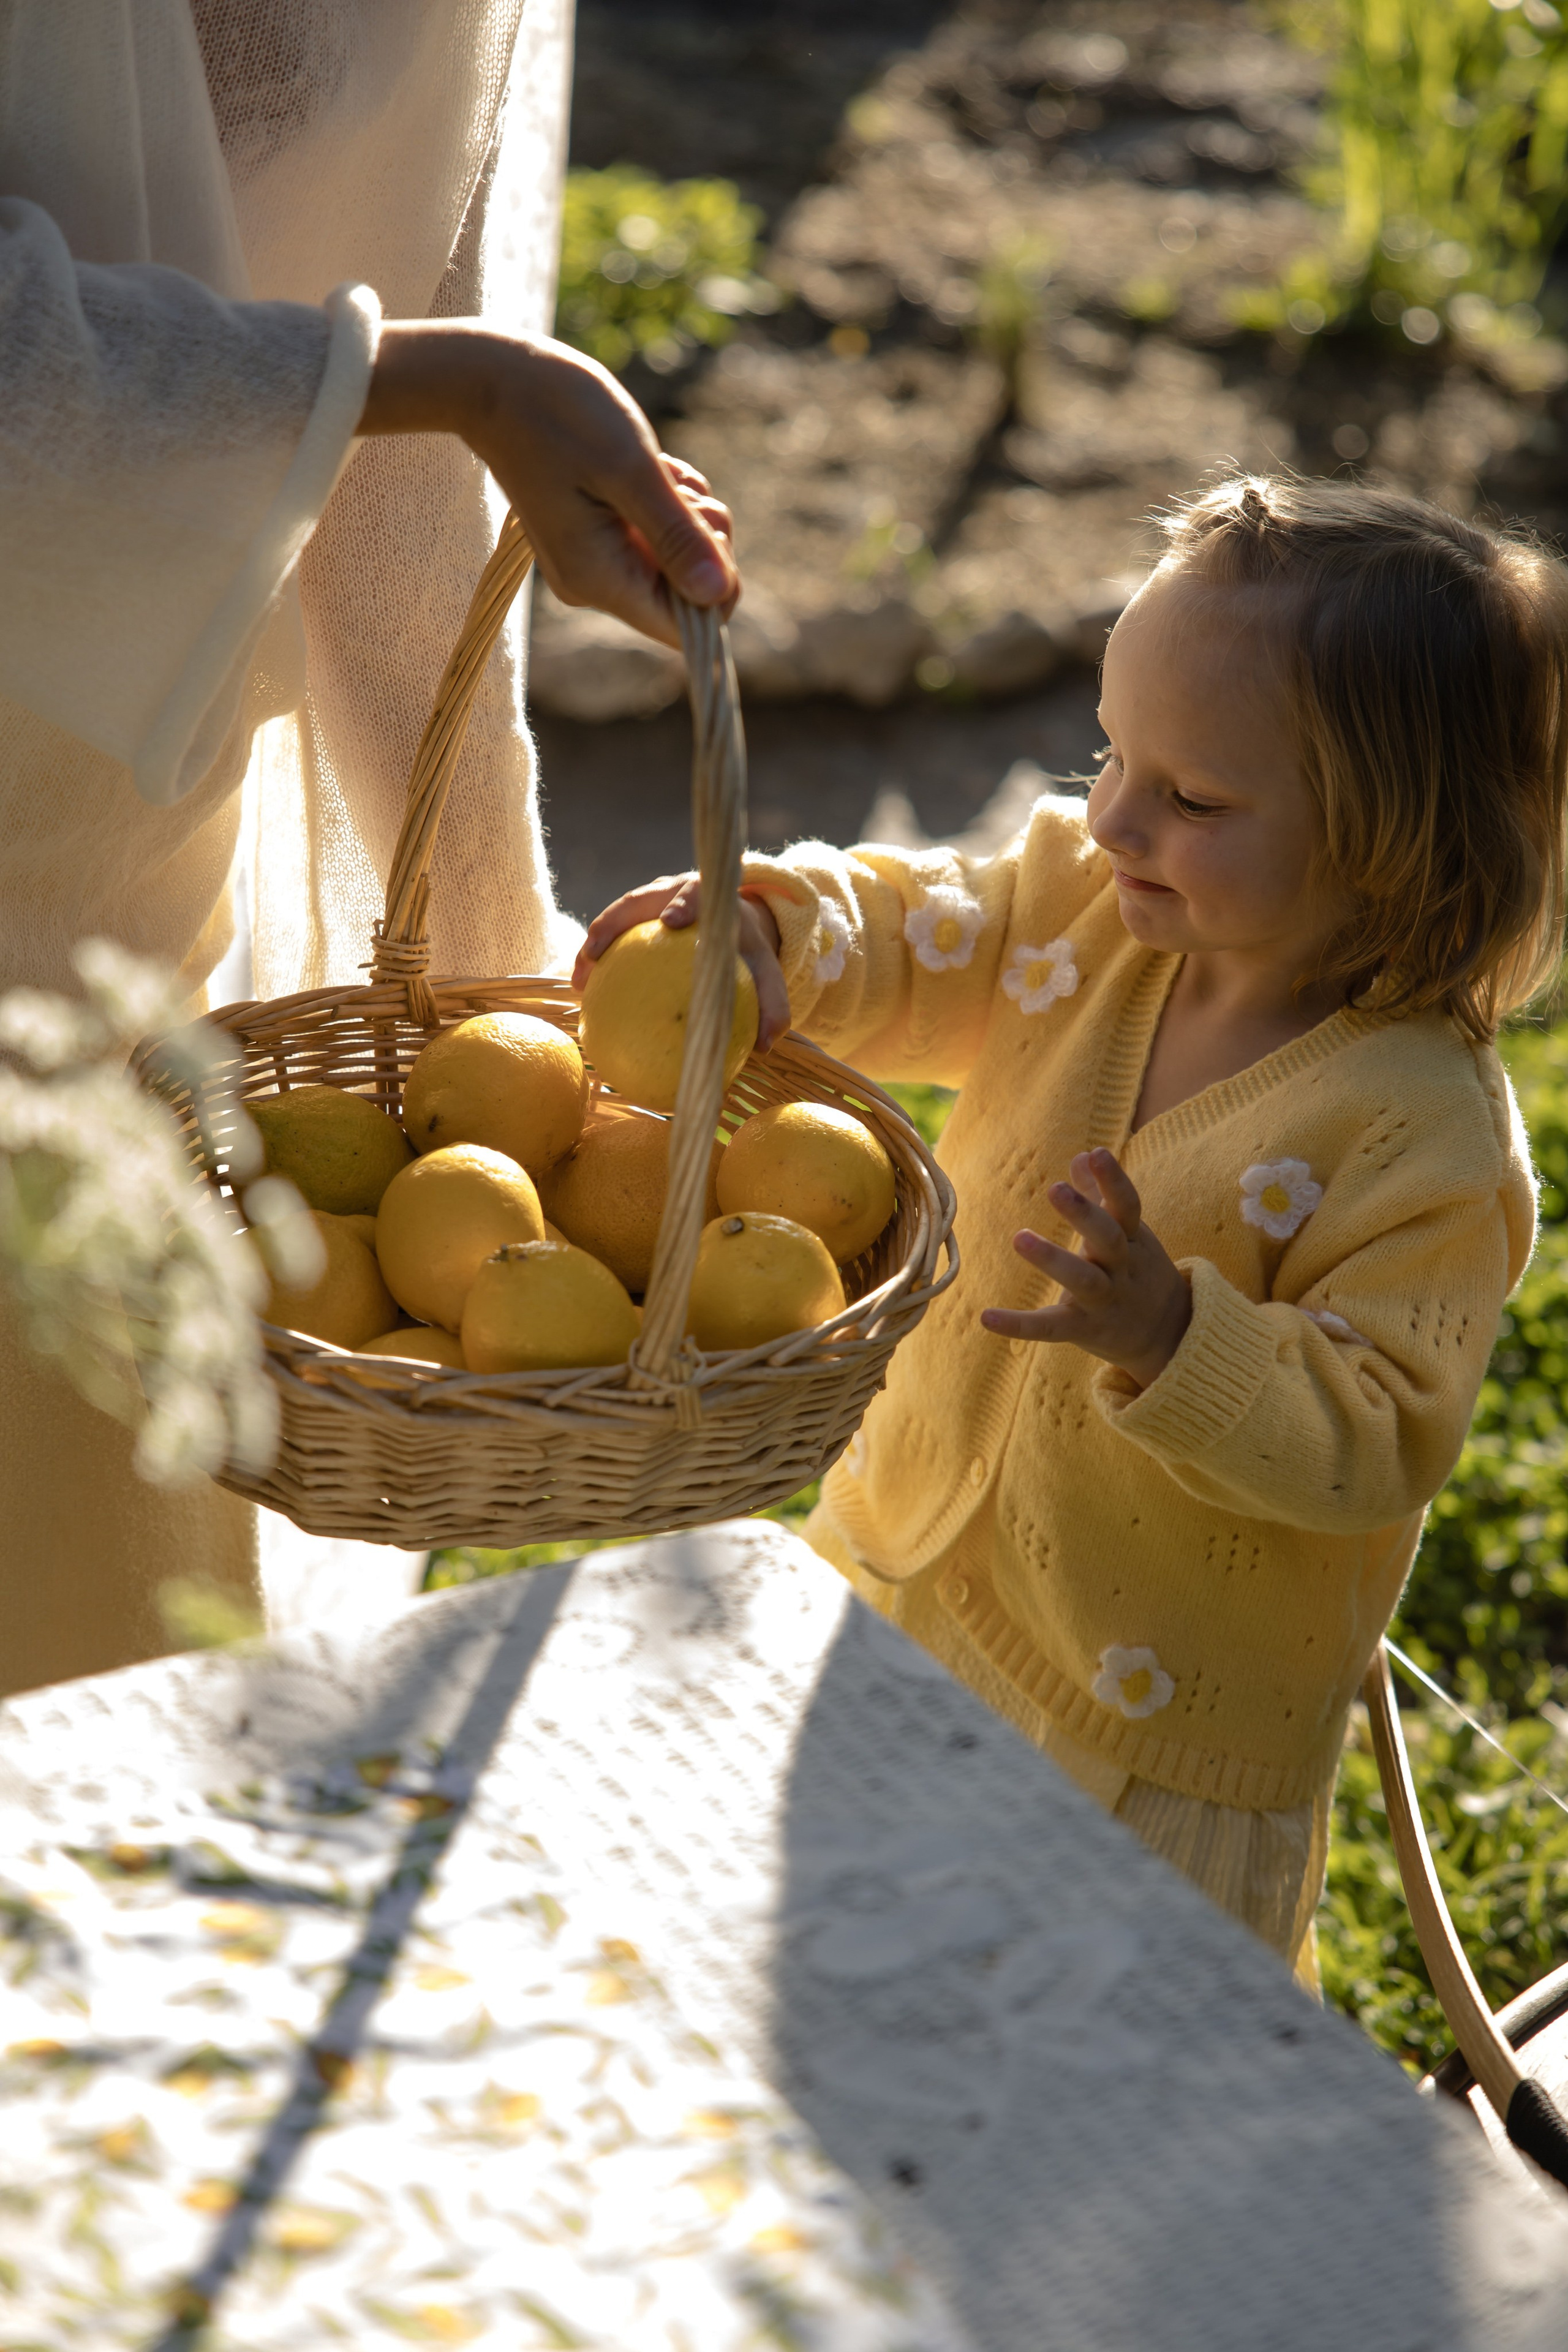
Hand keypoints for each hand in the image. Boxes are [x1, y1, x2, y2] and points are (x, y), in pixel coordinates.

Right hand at [359, 322, 737, 648]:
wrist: (494, 381)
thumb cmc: (561, 414)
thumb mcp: (630, 470)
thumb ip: (676, 536)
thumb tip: (718, 596)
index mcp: (600, 580)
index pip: (685, 629)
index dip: (715, 587)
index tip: (701, 524)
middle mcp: (593, 587)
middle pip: (685, 596)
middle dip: (701, 539)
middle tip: (674, 486)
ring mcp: (590, 565)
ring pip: (674, 562)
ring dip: (684, 513)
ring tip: (653, 469)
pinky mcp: (592, 540)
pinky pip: (652, 539)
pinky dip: (664, 503)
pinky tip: (644, 469)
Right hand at [573, 875, 790, 1050]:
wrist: (733, 922)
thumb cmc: (748, 950)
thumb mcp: (766, 971)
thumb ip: (772, 1003)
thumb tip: (766, 1044)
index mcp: (710, 898)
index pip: (696, 893)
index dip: (682, 903)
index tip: (670, 921)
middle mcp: (673, 890)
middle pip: (638, 899)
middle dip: (615, 921)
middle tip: (597, 952)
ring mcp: (649, 899)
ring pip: (615, 916)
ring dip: (594, 943)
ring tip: (580, 979)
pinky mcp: (634, 915)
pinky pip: (610, 934)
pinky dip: (594, 957)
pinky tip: (583, 989)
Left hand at [979, 1148, 1190, 1389]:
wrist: (1169, 1333)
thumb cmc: (1137, 1271)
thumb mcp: (1128, 1234)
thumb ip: (1100, 1195)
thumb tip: (1082, 1154)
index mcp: (1133, 1240)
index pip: (1128, 1207)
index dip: (1114, 1180)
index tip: (1096, 1153)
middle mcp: (1123, 1268)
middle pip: (1109, 1239)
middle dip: (1085, 1214)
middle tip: (1056, 1189)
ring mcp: (1106, 1301)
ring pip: (1083, 1281)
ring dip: (1053, 1259)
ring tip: (1020, 1237)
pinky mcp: (1085, 1330)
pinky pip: (1052, 1328)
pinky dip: (1020, 1325)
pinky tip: (986, 1317)